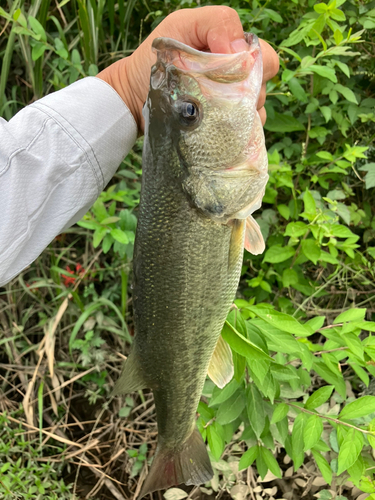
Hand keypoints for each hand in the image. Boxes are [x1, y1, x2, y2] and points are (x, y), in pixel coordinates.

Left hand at [97, 6, 278, 132]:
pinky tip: (219, 130)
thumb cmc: (154, 61)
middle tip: (222, 97)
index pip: (264, 57)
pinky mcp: (222, 127)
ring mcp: (231, 104)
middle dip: (250, 92)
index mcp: (231, 50)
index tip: (226, 73)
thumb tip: (241, 51)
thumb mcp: (179, 28)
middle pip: (264, 85)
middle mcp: (236, 77)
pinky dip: (239, 133)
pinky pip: (246, 132)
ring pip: (258, 110)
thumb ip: (214, 23)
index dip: (254, 67)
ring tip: (215, 116)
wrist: (133, 99)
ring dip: (243, 115)